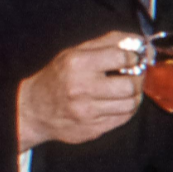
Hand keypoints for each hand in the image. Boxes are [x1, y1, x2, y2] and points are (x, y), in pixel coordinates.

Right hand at [16, 31, 143, 150]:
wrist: (33, 110)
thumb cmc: (57, 77)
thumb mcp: (75, 52)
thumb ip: (108, 42)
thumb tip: (139, 41)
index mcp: (78, 63)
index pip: (122, 57)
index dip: (135, 57)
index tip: (135, 58)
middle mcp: (82, 88)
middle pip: (130, 85)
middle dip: (139, 78)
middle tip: (136, 74)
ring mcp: (87, 112)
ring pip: (130, 104)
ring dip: (135, 95)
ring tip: (129, 88)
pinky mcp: (92, 129)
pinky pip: (123, 118)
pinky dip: (127, 109)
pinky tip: (120, 102)